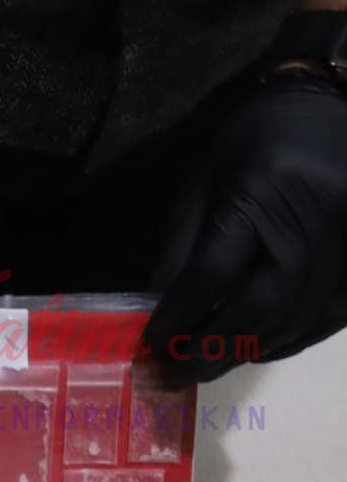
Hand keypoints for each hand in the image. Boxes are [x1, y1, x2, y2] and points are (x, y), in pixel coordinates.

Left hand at [145, 70, 346, 384]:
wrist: (322, 106)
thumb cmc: (249, 144)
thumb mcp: (201, 182)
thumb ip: (181, 246)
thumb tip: (156, 311)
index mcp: (261, 190)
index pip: (213, 271)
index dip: (180, 315)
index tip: (152, 345)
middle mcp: (313, 216)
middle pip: (260, 304)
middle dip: (213, 347)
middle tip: (176, 374)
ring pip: (298, 318)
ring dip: (249, 350)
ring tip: (206, 368)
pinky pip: (332, 315)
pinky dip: (293, 340)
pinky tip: (257, 350)